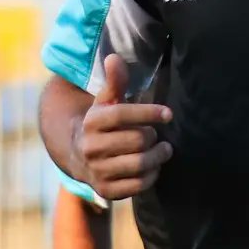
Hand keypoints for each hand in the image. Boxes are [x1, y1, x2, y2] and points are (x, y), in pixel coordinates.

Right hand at [74, 54, 172, 201]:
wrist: (80, 156)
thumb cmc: (103, 125)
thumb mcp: (106, 103)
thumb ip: (115, 82)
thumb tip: (114, 57)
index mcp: (91, 122)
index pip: (122, 115)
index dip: (148, 112)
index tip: (168, 114)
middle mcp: (90, 148)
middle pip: (136, 140)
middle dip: (154, 136)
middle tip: (159, 135)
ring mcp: (97, 171)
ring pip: (139, 164)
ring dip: (158, 156)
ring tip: (164, 150)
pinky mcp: (106, 191)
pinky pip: (138, 185)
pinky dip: (152, 175)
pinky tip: (153, 167)